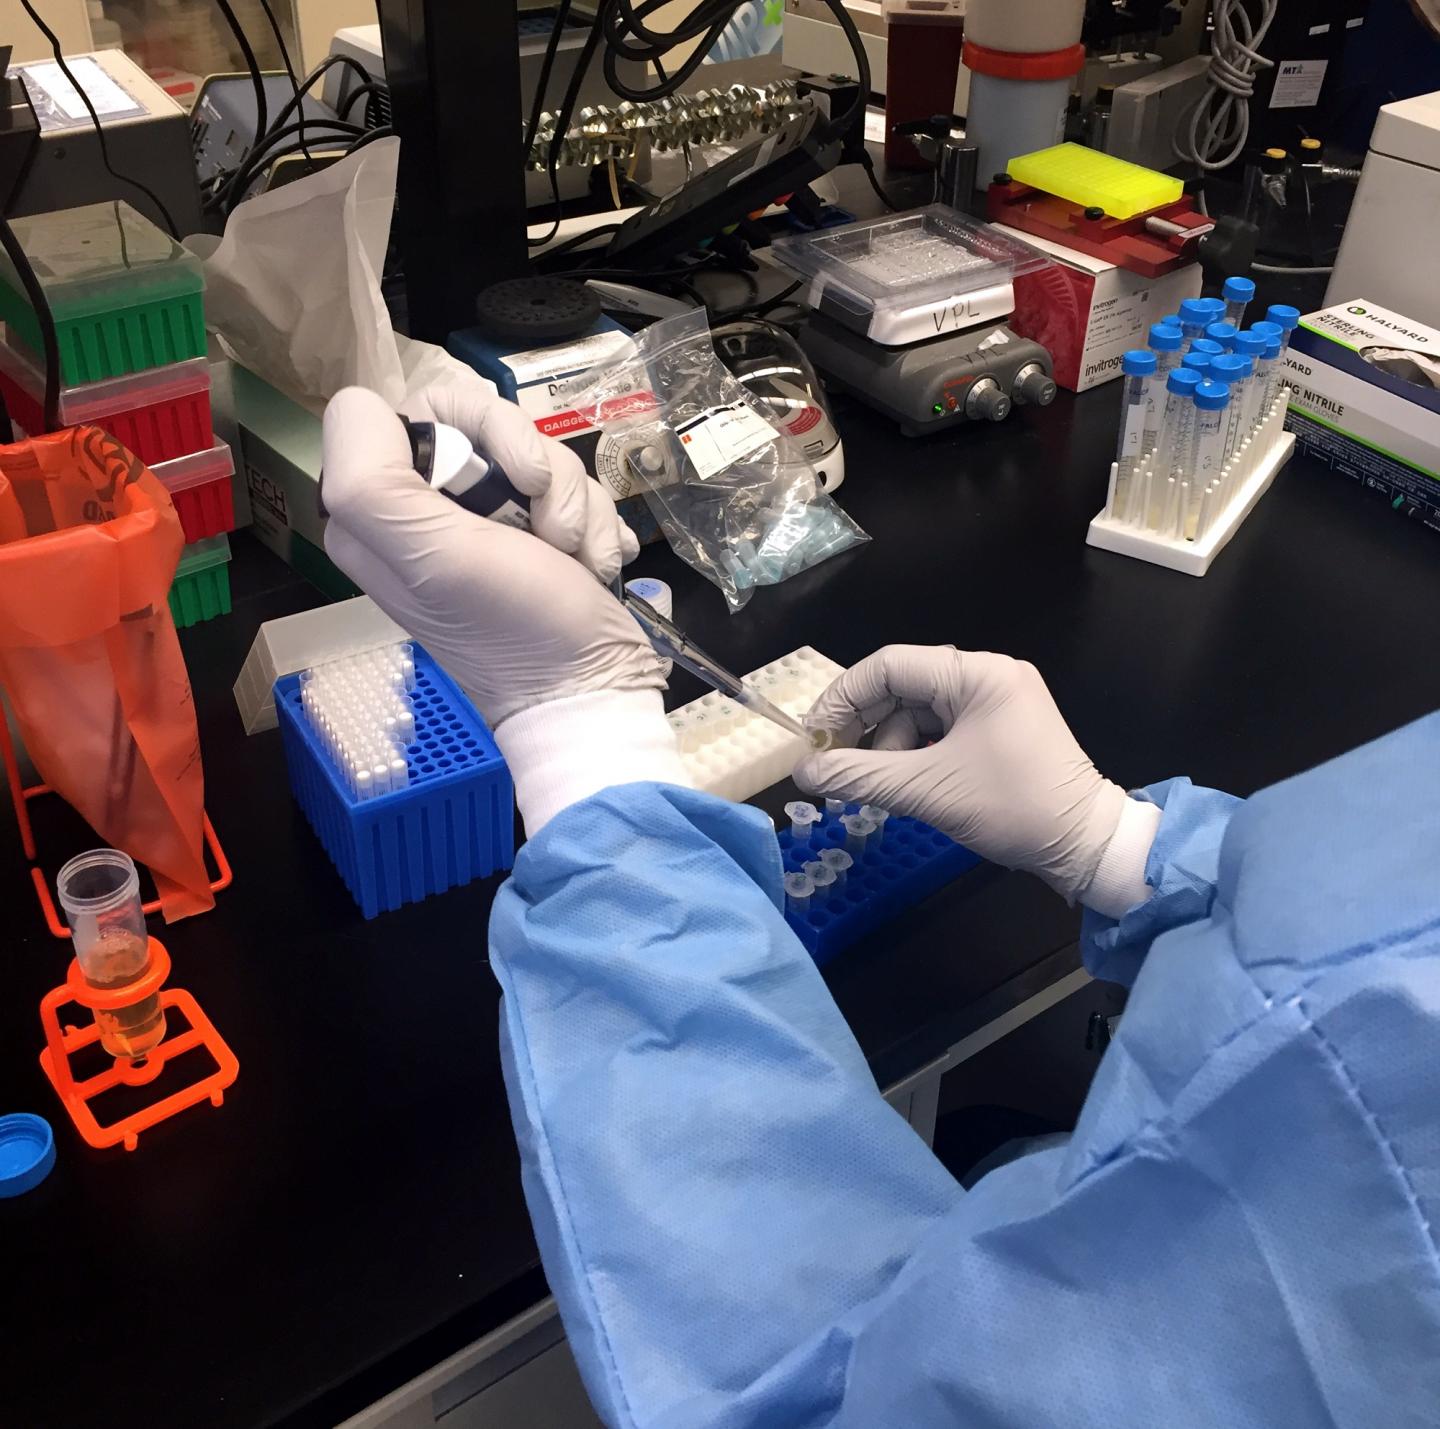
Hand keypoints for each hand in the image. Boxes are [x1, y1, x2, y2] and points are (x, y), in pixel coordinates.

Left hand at [322, 384, 659, 729]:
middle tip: (551, 527)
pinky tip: (593, 563)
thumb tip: (363, 404)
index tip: (501, 483)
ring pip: (537, 452)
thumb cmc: (512, 627)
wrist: (591, 686)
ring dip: (573, 504)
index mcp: (374, 511)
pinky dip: (593, 522)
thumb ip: (370, 479)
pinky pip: (571, 485)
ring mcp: (483, 519)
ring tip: (574, 557)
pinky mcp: (534, 530)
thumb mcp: (429, 555)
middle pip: (482, 419)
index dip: (467, 430)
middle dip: (537, 468)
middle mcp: (421, 508)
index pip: (411, 408)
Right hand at [794, 645, 1129, 903]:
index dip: (843, 698)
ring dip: (891, 748)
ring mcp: (997, 702)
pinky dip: (917, 755)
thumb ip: (859, 777)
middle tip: (833, 763)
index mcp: (977, 674)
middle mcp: (988, 676)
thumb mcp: (927, 791)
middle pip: (902, 687)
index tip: (814, 737)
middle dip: (865, 727)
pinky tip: (907, 786)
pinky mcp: (1001, 729)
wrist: (1085, 846)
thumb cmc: (1012, 807)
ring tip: (881, 788)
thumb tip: (804, 772)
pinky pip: (942, 730)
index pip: (889, 665)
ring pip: (919, 713)